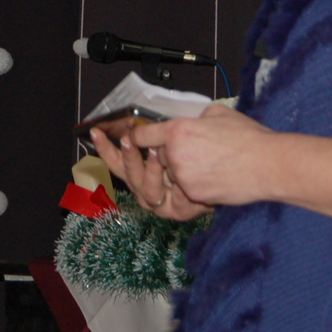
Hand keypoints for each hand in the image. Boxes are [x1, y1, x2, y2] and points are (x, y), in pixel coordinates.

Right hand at [89, 126, 212, 221]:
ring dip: (148, 170)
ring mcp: (162, 202)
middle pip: (126, 176)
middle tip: (127, 140)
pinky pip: (170, 201)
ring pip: (144, 190)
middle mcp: (148, 188)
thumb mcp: (180, 133)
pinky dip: (175, 189)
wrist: (235, 171)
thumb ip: (159, 131)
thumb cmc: (206, 149)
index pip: (118, 160)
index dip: (105, 148)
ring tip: (156, 153)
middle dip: (125, 157)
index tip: (96, 132)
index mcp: (144, 171)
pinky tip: (181, 178)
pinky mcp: (178, 211)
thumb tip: (138, 120)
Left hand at [130, 105, 279, 207]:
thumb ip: (194, 118)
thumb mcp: (218, 113)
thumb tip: (189, 122)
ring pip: (171, 174)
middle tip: (193, 151)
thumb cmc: (247, 137)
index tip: (135, 138)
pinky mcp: (193, 195)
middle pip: (156, 156)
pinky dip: (194, 184)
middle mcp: (174, 155)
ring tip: (207, 164)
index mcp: (177, 131)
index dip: (137, 136)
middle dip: (169, 154)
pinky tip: (213, 176)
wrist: (267, 164)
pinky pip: (184, 189)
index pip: (143, 135)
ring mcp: (183, 178)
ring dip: (182, 171)